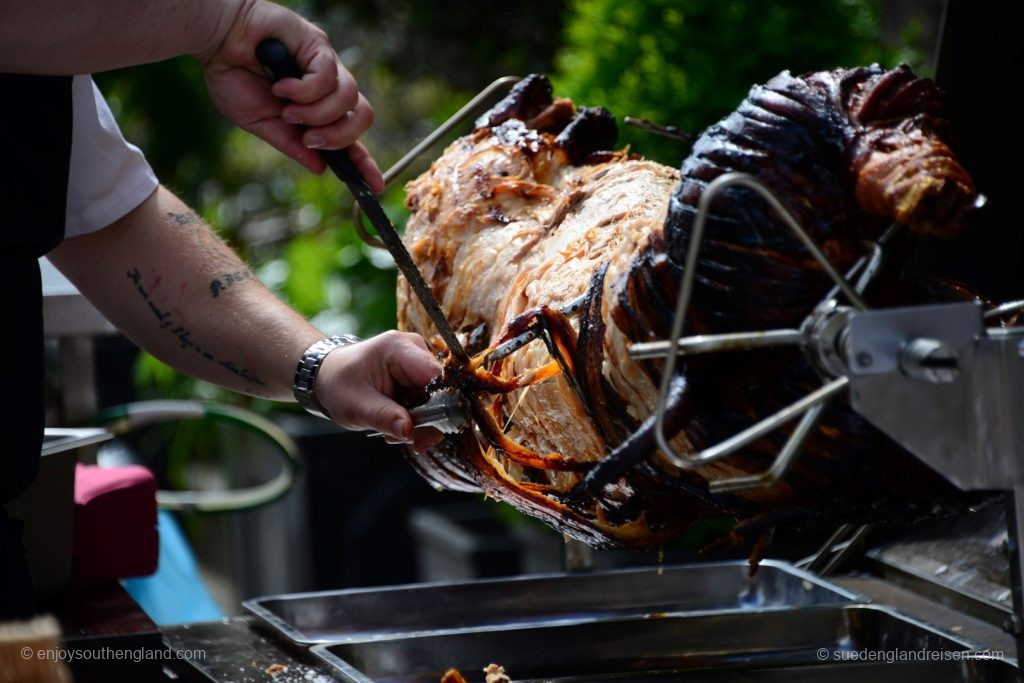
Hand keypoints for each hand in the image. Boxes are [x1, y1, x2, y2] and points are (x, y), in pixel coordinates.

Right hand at [198, 0, 382, 189]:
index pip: (350, 137)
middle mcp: (328, 88)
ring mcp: (326, 65)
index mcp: (317, 110)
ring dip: (317, 114)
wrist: (214, 40)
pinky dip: (304, 90)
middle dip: (340, 136)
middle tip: (310, 138)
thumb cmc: (233, 76)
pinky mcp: (318, 44)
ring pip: (349, 98)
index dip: (364, 160)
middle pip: (363, 117)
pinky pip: (327, 77)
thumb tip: (320, 168)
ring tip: (288, 111)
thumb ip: (291, 145)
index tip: (375, 186)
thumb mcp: (261, 123)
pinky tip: (281, 86)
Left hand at [314, 331, 443, 452]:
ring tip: (394, 431)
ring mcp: (418, 359)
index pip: (436, 378)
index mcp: (398, 348)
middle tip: (406, 439)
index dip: (438, 408)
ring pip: (437, 397)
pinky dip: (416, 415)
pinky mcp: (418, 371)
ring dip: (420, 420)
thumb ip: (384, 418)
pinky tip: (397, 422)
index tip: (424, 435)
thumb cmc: (338, 384)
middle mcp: (414, 348)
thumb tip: (410, 432)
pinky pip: (429, 398)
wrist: (328, 375)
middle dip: (426, 420)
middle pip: (440, 389)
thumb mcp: (356, 406)